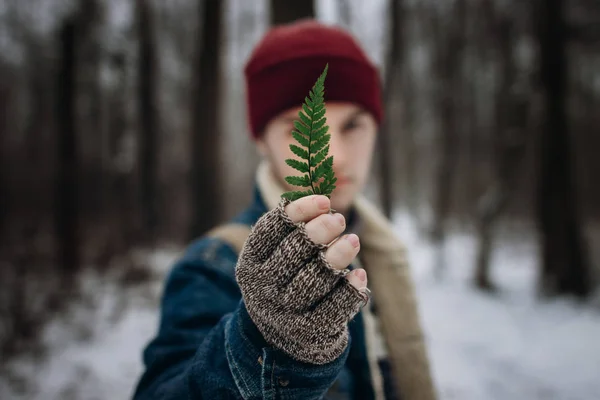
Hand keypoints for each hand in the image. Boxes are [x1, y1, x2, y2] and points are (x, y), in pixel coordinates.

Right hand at [235, 195, 366, 364]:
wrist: (282, 337)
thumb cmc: (283, 279)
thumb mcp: (275, 256)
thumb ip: (293, 230)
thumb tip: (324, 204)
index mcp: (250, 263)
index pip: (268, 231)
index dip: (296, 212)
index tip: (324, 201)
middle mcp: (263, 289)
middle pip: (290, 255)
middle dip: (317, 233)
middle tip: (339, 219)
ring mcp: (285, 313)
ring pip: (312, 281)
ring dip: (335, 258)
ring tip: (353, 240)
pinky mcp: (309, 333)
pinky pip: (332, 310)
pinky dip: (348, 291)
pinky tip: (359, 276)